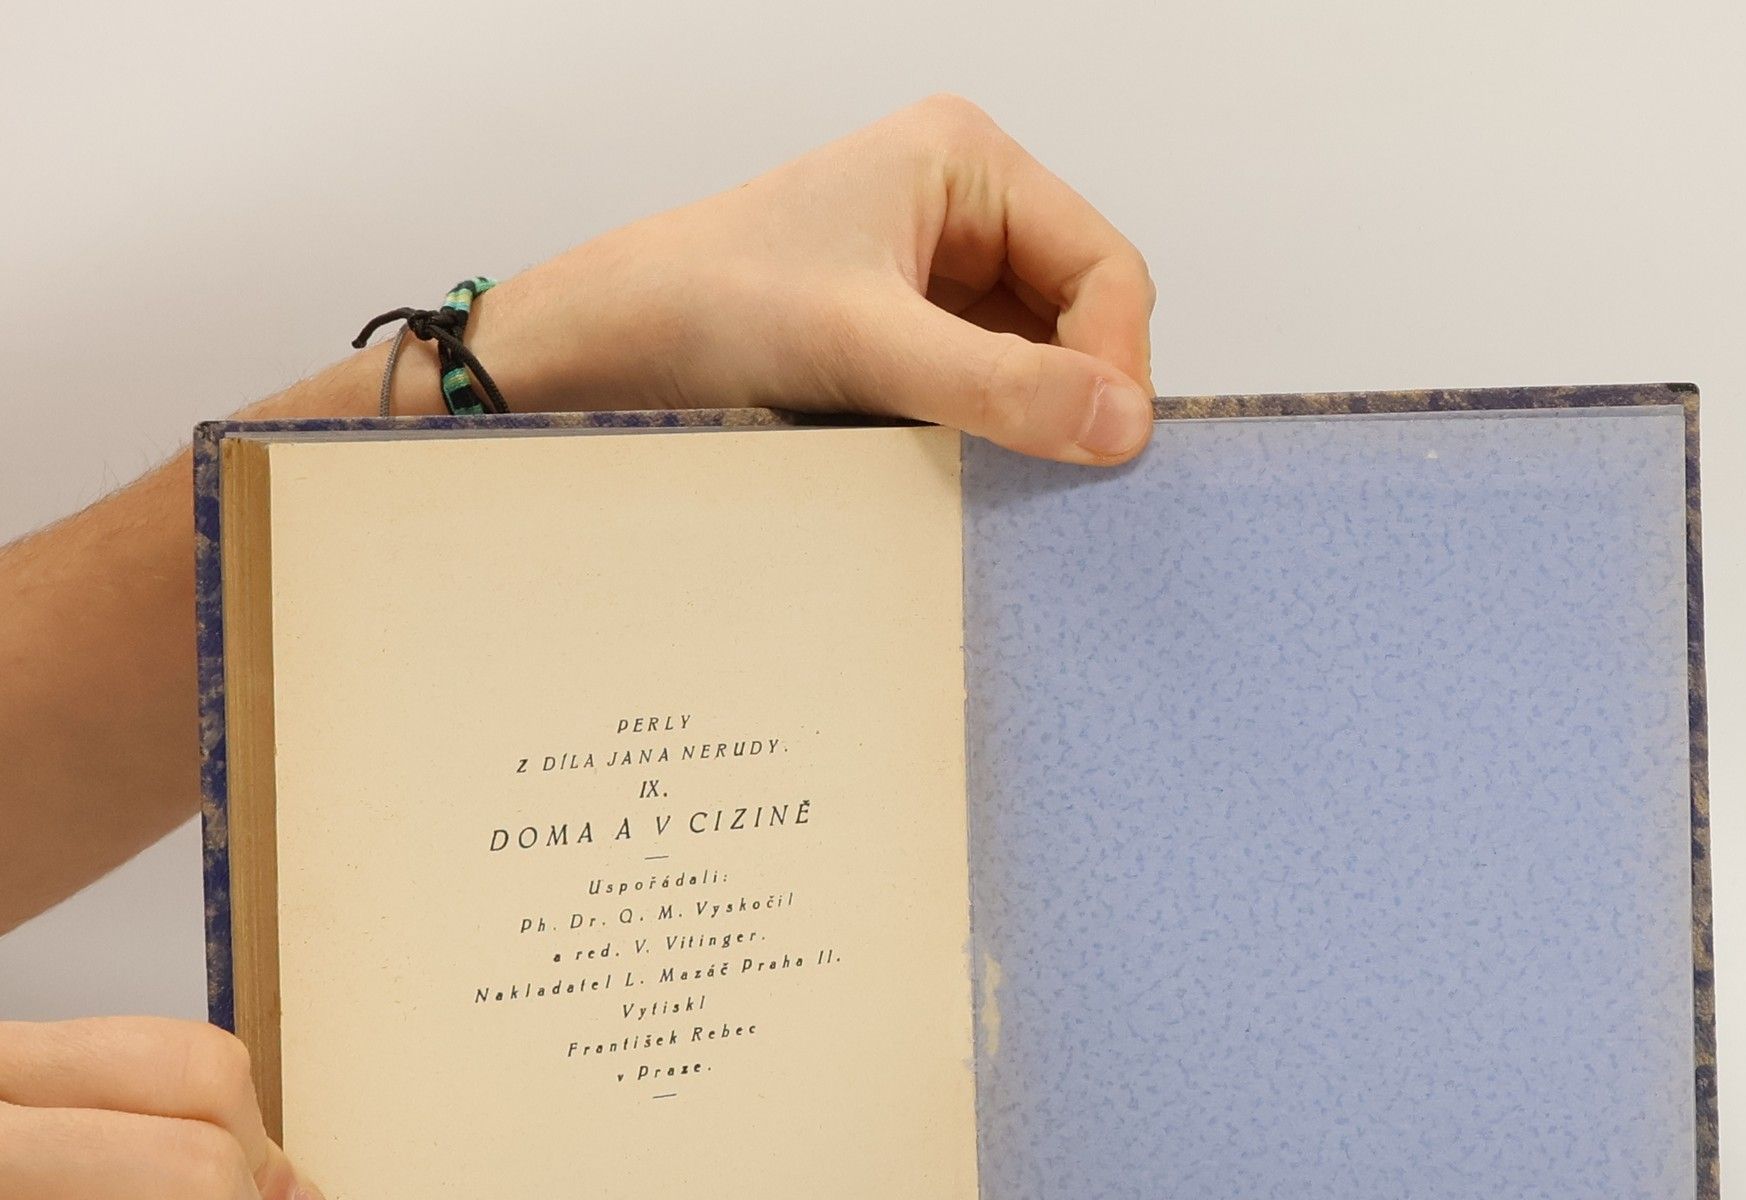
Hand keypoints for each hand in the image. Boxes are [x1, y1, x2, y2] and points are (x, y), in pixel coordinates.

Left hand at [460, 95, 1157, 464]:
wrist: (604, 350)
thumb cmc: (708, 306)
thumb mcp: (867, 346)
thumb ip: (1000, 386)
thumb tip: (1120, 424)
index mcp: (965, 162)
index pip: (1106, 266)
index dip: (1116, 360)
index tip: (1106, 445)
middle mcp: (961, 208)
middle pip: (1082, 314)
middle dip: (1079, 390)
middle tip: (1063, 471)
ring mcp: (935, 274)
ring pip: (1038, 359)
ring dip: (1033, 417)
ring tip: (1004, 469)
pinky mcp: (906, 335)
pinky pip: (987, 388)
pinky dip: (992, 431)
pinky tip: (968, 466)